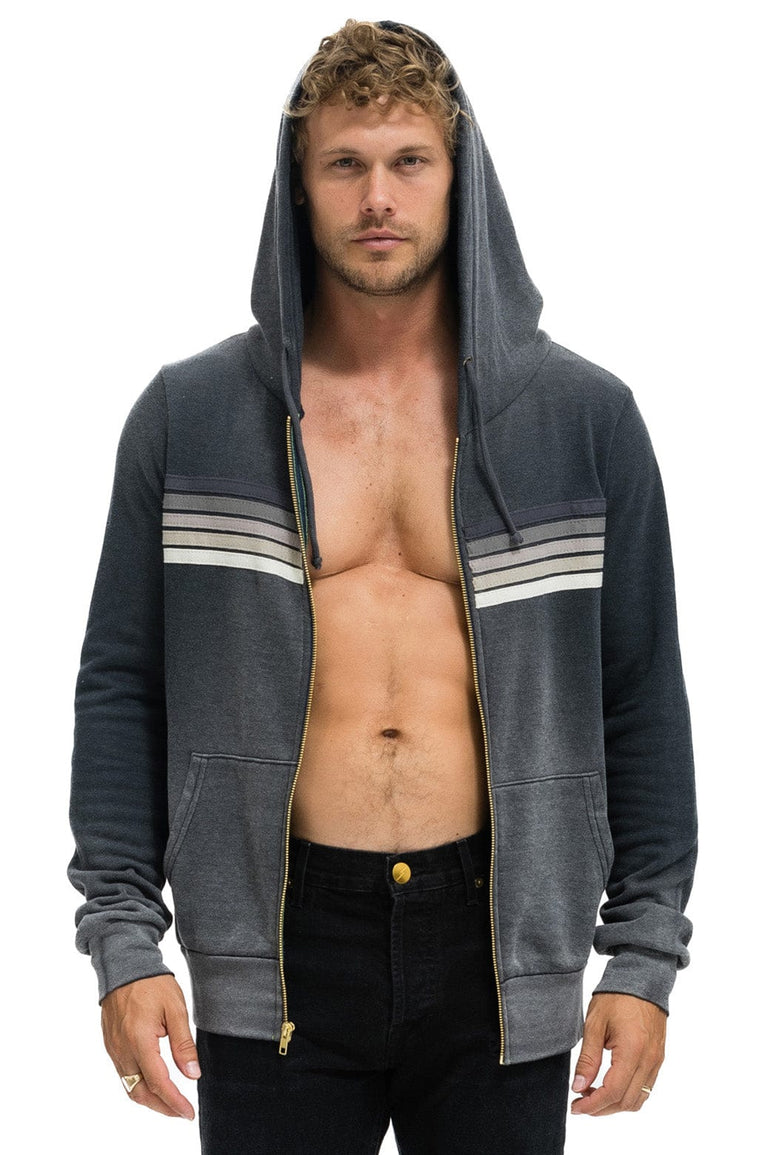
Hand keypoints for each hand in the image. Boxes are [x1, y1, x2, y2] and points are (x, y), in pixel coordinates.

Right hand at [101, 974, 200, 1119]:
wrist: (125, 966)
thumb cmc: (152, 984)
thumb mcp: (175, 1009)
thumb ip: (183, 1044)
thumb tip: (193, 1075)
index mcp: (140, 1040)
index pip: (158, 1082)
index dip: (175, 1102)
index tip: (189, 1113)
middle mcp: (122, 1050)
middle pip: (140, 1093)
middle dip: (162, 1107)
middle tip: (182, 1112)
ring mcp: (114, 1049)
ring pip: (130, 1087)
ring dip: (150, 1099)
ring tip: (171, 1102)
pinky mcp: (111, 1046)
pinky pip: (124, 1075)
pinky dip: (139, 1086)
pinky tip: (154, 1083)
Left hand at [570, 992, 665, 1116]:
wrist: (643, 979)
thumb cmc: (616, 997)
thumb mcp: (595, 1024)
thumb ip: (588, 1058)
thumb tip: (579, 1087)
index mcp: (632, 1050)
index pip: (613, 1092)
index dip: (593, 1105)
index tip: (575, 1108)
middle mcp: (649, 1060)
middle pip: (626, 1101)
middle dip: (602, 1108)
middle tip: (580, 1102)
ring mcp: (657, 1061)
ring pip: (638, 1099)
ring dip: (615, 1104)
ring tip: (593, 1095)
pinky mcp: (658, 1058)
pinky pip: (646, 1088)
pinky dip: (627, 1094)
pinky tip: (610, 1085)